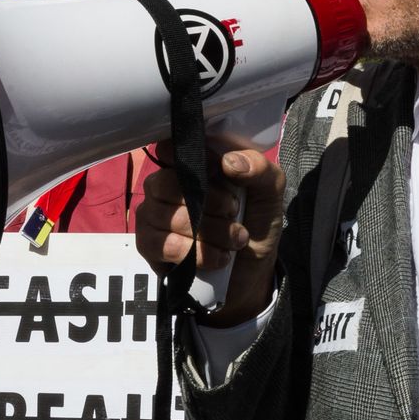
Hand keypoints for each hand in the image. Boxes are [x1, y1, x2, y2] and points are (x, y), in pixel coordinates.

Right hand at [134, 143, 284, 325]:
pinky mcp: (148, 245)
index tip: (219, 172)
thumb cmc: (255, 223)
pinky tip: (217, 258)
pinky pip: (157, 242)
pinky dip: (192, 252)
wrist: (252, 271)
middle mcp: (165, 185)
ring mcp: (153, 215)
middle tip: (233, 212)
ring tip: (235, 241)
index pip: (169, 147)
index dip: (191, 158)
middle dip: (206, 201)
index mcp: (191, 164)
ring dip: (207, 231)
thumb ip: (259, 169)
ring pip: (164, 215)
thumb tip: (228, 162)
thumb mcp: (269, 193)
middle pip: (164, 182)